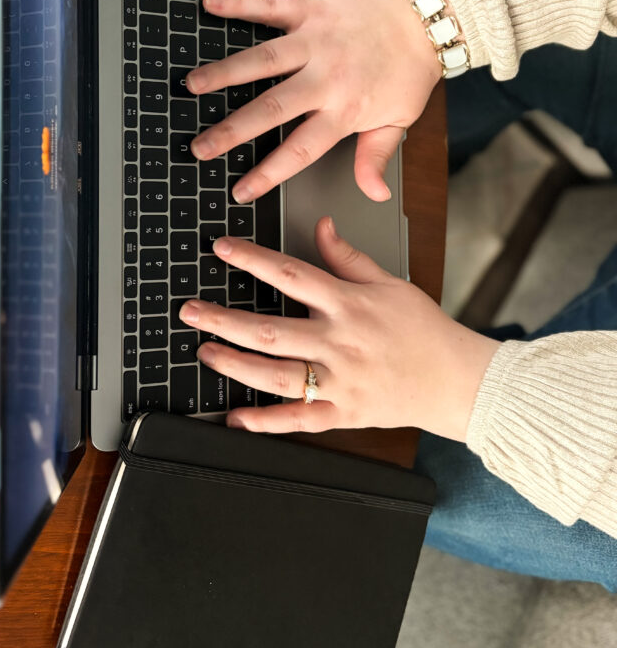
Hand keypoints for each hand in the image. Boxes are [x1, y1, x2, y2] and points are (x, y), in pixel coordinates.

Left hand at [179, 217, 497, 441]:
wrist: (457, 380)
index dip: (252, 259)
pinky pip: (299, 420)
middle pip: (270, 329)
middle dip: (223, 320)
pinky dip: (266, 422)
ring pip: (277, 374)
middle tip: (190, 311)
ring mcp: (340, 381)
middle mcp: (340, 342)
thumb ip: (349, 256)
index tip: (221, 249)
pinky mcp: (344, 414)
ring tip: (205, 352)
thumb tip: (322, 225)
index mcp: (349, 304)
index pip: (291, 275)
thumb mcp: (389, 282)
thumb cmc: (424, 329)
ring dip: (235, 364)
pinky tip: (236, 418)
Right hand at [187, 0, 441, 202]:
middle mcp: (325, 77)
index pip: (299, 150)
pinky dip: (239, 4)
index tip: (241, 191)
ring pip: (263, 59)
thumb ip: (377, 156)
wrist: (429, 13)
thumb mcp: (400, 119)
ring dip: (224, 72)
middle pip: (271, 109)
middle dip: (231, 131)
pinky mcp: (312, 9)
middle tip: (201, 146)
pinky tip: (210, 5)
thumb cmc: (412, 66)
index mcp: (345, 110)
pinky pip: (270, 6)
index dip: (268, 174)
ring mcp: (316, 41)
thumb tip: (373, 193)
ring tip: (192, 85)